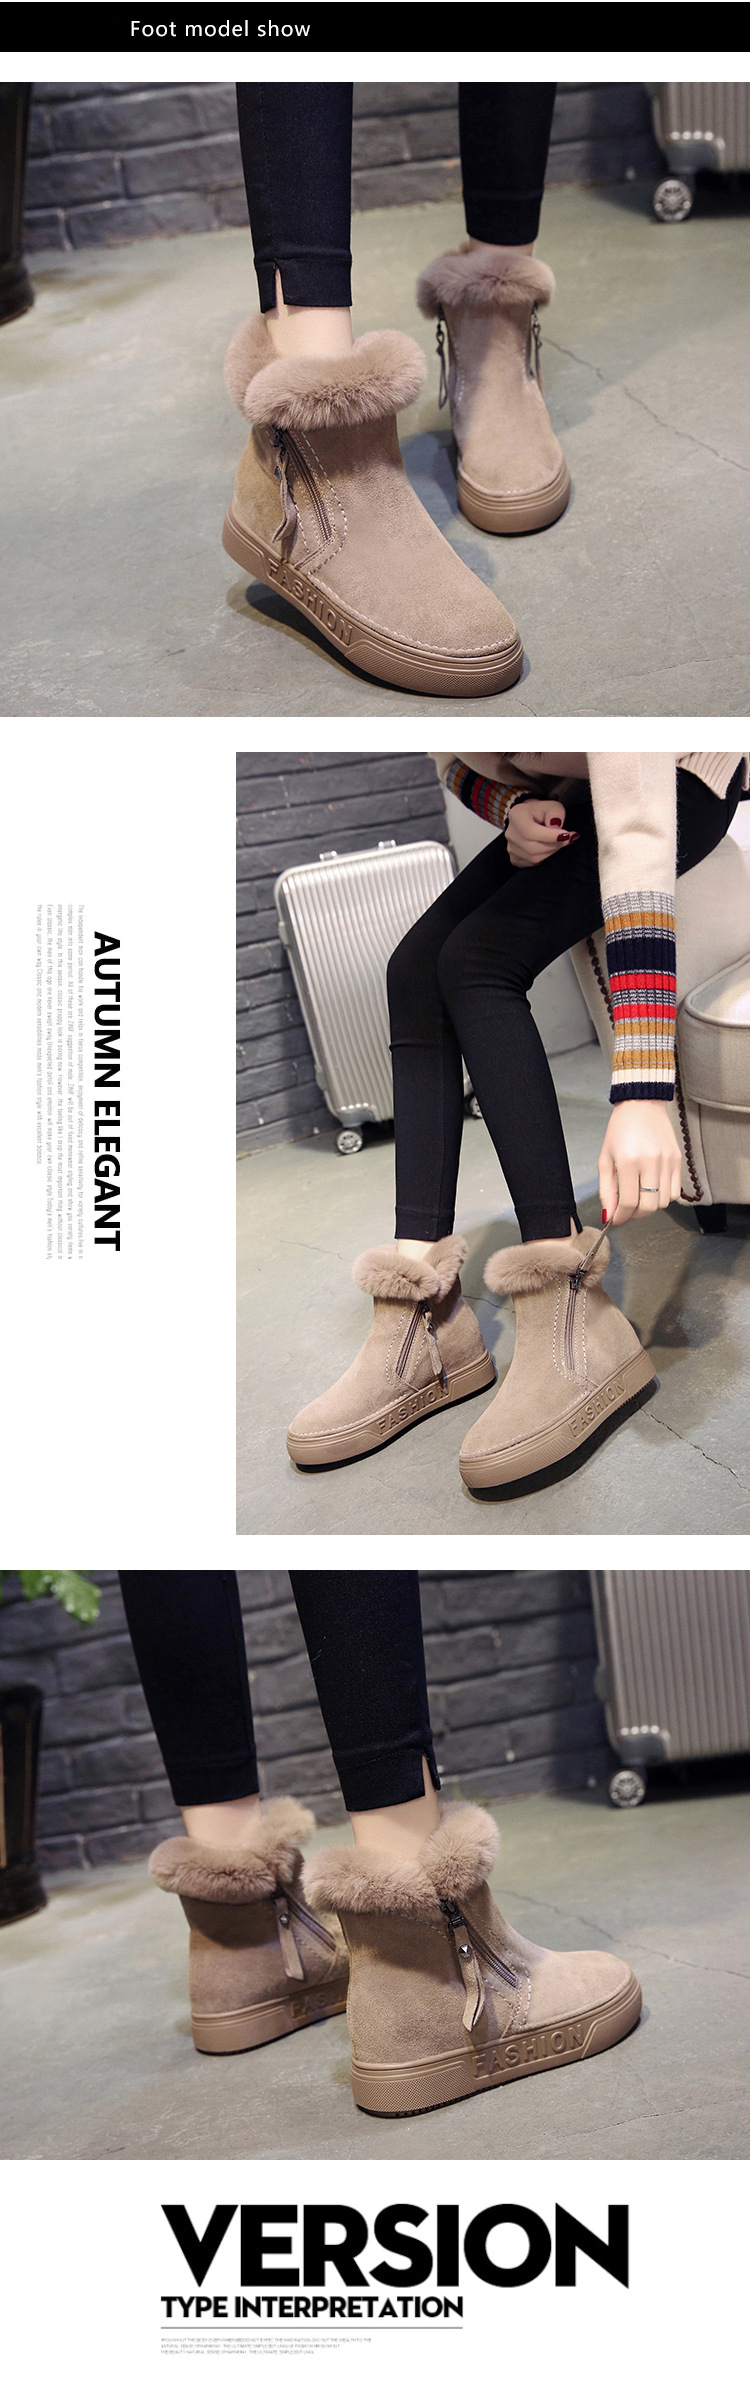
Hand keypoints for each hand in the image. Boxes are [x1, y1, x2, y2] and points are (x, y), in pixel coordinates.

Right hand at [505, 796, 578, 867]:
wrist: (529, 818)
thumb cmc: (541, 811)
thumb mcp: (552, 805)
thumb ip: (556, 813)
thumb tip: (556, 827)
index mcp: (516, 816)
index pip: (531, 832)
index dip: (550, 837)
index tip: (567, 835)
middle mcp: (510, 833)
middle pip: (533, 848)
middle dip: (555, 845)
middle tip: (568, 838)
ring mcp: (511, 848)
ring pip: (534, 858)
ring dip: (552, 851)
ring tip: (560, 842)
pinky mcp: (515, 859)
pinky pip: (533, 864)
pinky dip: (546, 857)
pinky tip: (551, 848)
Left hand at [598, 1101, 682, 1226]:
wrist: (642, 1105)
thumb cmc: (620, 1129)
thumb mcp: (605, 1159)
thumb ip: (606, 1189)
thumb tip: (610, 1213)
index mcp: (629, 1161)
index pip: (628, 1202)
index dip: (621, 1216)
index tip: (616, 1219)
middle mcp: (651, 1162)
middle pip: (648, 1206)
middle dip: (635, 1214)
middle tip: (627, 1209)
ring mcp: (667, 1162)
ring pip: (663, 1202)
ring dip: (650, 1206)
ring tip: (639, 1196)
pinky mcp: (678, 1161)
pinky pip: (675, 1192)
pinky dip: (663, 1197)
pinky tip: (653, 1188)